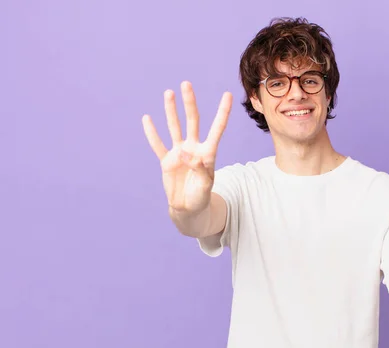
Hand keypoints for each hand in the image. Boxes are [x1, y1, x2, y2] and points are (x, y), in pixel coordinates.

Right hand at [142, 81, 232, 212]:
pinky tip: (147, 119)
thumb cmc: (201, 197)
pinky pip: (157, 144)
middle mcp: (193, 148)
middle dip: (189, 103)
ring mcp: (179, 153)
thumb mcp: (205, 186)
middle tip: (186, 84)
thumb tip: (185, 153)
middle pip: (192, 121)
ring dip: (171, 110)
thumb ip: (199, 169)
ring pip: (175, 127)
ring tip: (168, 93)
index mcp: (208, 153)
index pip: (216, 129)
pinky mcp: (166, 161)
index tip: (227, 95)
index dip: (222, 112)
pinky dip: (152, 133)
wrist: (188, 208)